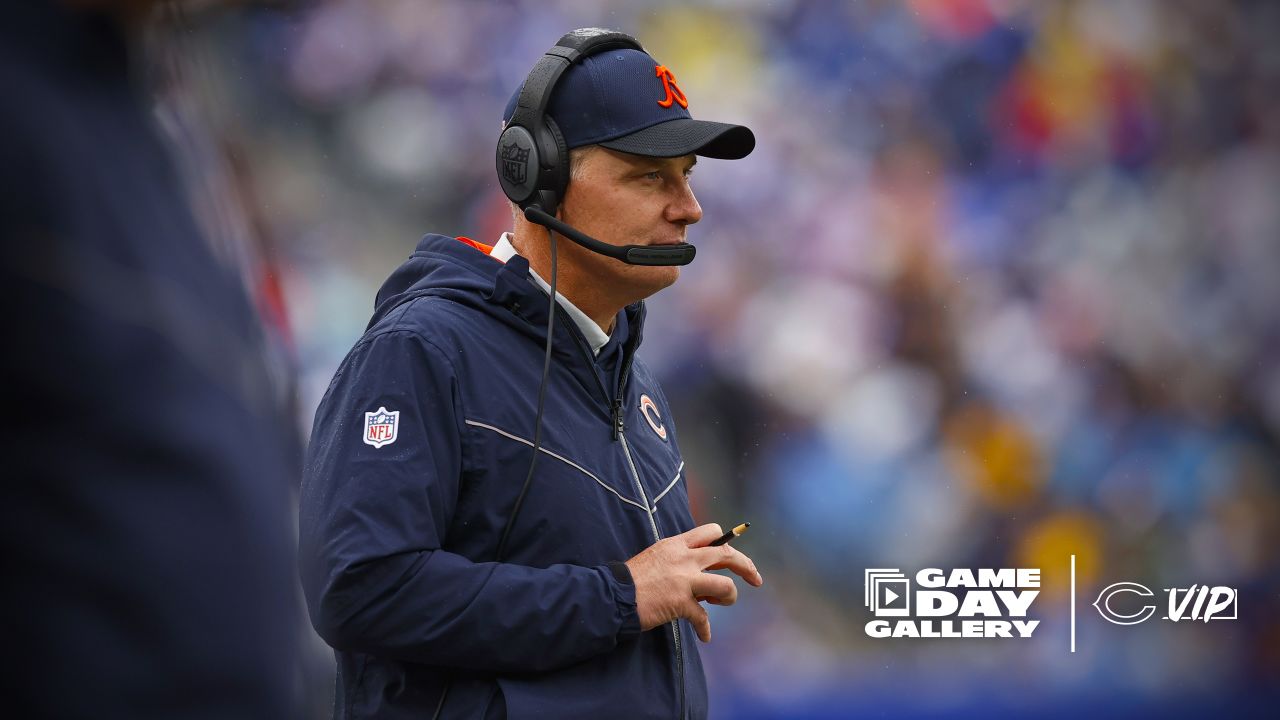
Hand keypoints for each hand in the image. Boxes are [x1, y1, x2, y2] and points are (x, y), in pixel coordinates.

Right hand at [625, 523, 763, 642]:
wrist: (613, 596)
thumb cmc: (631, 580)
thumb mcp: (655, 558)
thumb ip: (677, 560)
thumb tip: (698, 574)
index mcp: (676, 545)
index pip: (710, 532)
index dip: (726, 542)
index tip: (733, 554)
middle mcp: (684, 558)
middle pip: (727, 554)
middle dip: (746, 566)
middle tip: (755, 579)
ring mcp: (684, 580)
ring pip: (725, 584)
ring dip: (729, 597)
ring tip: (719, 604)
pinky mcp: (681, 603)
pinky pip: (704, 618)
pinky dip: (705, 629)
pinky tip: (704, 636)